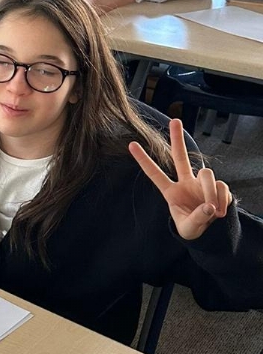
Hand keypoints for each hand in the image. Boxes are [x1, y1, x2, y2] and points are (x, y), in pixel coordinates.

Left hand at [130, 118, 230, 240]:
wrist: (211, 233)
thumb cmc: (193, 228)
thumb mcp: (189, 229)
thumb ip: (197, 218)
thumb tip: (209, 206)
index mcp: (171, 192)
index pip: (155, 174)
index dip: (144, 160)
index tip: (131, 145)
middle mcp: (185, 183)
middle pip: (180, 157)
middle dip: (178, 139)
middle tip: (174, 120)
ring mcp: (201, 183)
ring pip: (206, 174)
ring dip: (210, 192)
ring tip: (213, 211)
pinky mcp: (218, 186)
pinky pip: (222, 186)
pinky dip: (222, 199)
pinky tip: (220, 210)